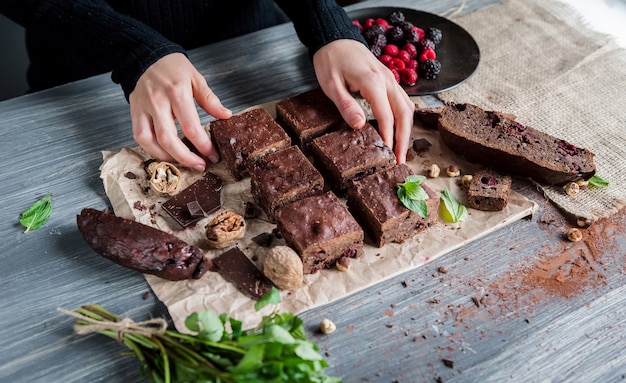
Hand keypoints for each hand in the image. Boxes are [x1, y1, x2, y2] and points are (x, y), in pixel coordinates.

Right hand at [129, 53, 231, 170]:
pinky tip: (166, 153)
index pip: (191, 126)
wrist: (146, 57)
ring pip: (151, 142)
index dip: (203, 145)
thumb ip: (210, 99)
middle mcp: (158, 102)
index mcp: (177, 92)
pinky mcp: (134, 113)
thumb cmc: (172, 67)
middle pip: (169, 139)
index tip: (213, 155)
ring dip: (168, 157)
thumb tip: (225, 115)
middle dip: (186, 158)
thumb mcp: (196, 78)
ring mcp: (144, 109)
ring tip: (183, 162)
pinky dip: (152, 150)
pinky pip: (139, 137)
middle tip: (199, 165)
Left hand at [312, 39, 413, 162]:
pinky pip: (402, 101)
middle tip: (399, 161)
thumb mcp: (331, 85)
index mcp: (373, 82)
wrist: (335, 38)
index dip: (388, 138)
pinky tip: (399, 131)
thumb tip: (360, 126)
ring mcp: (390, 79)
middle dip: (404, 140)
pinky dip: (404, 119)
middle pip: (405, 114)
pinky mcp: (389, 80)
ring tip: (400, 151)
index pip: (387, 116)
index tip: (386, 155)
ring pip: (408, 108)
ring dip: (407, 131)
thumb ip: (346, 106)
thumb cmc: (330, 60)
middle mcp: (387, 80)